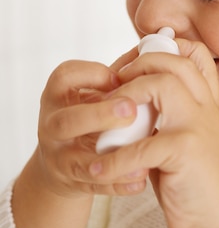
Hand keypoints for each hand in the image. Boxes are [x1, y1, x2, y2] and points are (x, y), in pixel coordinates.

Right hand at [35, 54, 148, 197]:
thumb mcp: (97, 90)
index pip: (65, 77)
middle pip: (67, 120)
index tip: (119, 77)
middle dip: (100, 114)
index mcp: (59, 94)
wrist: (67, 160)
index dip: (92, 75)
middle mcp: (52, 125)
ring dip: (111, 154)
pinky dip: (119, 183)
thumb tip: (158, 43)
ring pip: (76, 158)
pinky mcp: (72, 182)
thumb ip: (124, 70)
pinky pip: (95, 185)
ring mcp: (59, 156)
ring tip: (143, 148)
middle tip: (131, 110)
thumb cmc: (91, 113)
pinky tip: (142, 178)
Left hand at [88, 39, 218, 227]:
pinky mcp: (186, 151)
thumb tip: (125, 99)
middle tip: (116, 82)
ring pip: (162, 85)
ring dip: (126, 97)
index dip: (167, 48)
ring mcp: (198, 126)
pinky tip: (101, 168)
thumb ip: (164, 117)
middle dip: (139, 64)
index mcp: (207, 103)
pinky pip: (141, 145)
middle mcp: (206, 108)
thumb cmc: (195, 182)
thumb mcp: (185, 139)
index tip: (138, 59)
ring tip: (108, 115)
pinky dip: (115, 158)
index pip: (197, 56)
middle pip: (175, 62)